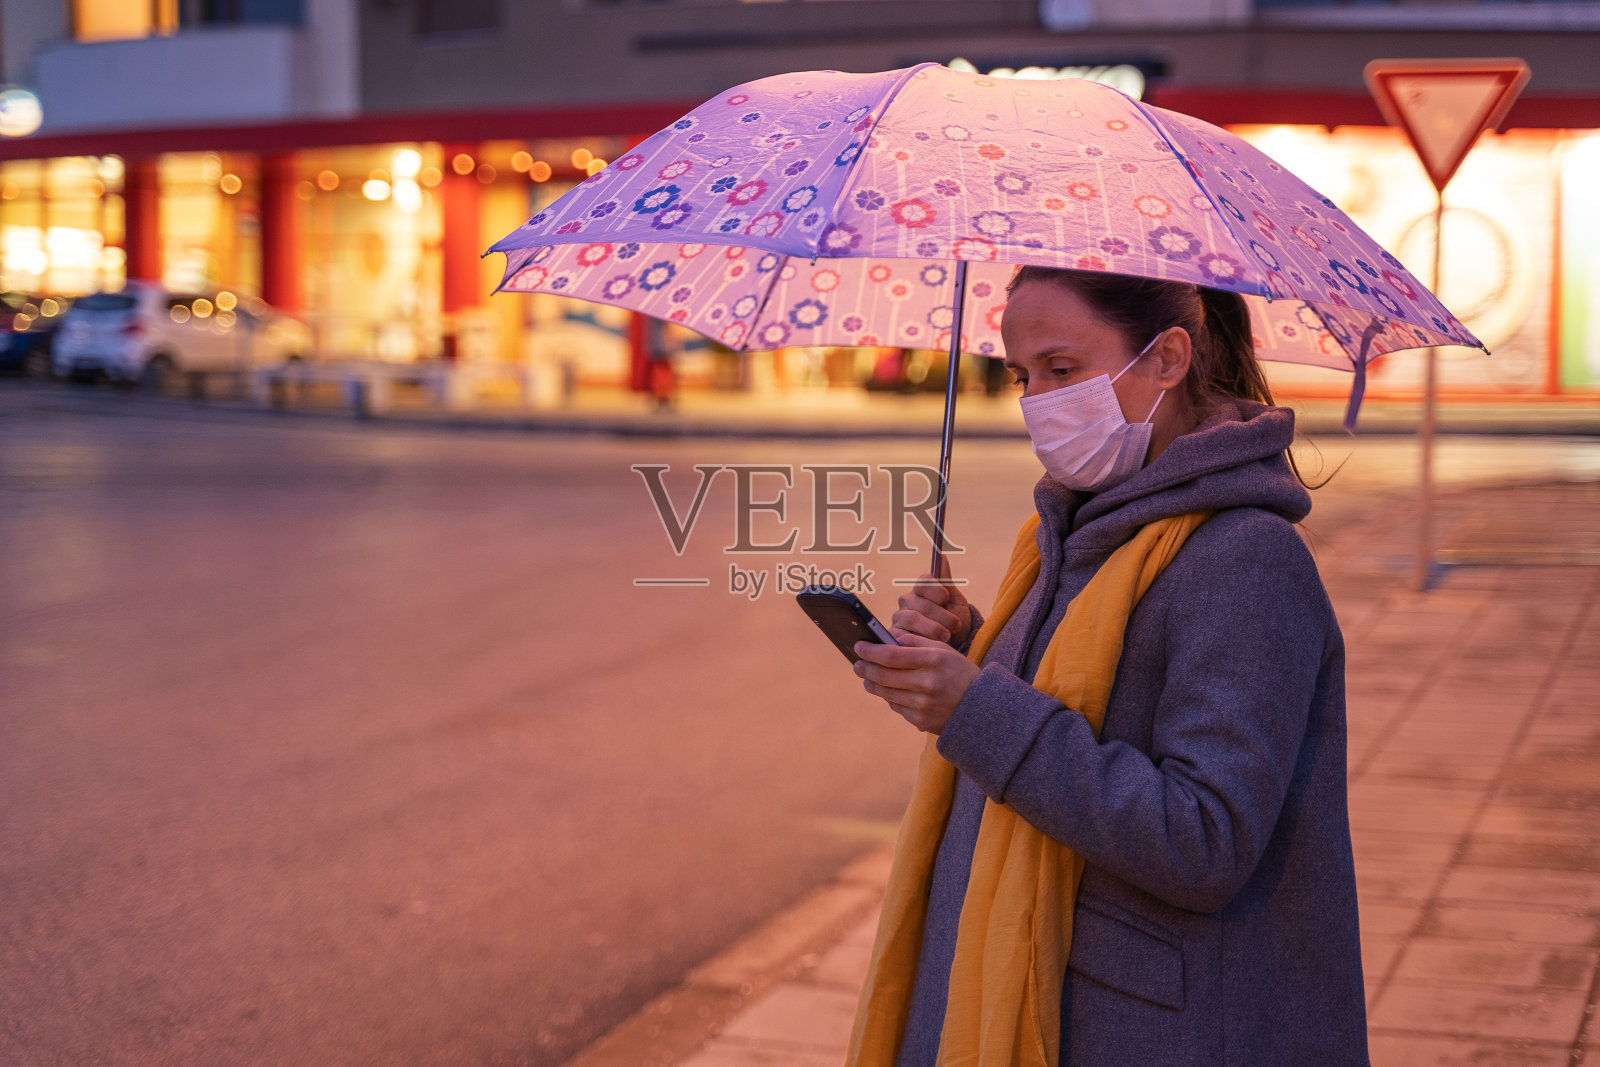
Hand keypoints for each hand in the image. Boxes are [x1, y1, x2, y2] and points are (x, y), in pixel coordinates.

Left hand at [853, 631, 980, 733]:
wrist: (983, 708)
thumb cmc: (959, 673)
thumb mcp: (944, 651)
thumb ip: (916, 642)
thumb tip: (888, 639)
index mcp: (933, 660)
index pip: (891, 655)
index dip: (870, 651)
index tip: (858, 647)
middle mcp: (927, 683)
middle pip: (884, 675)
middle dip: (866, 669)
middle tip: (857, 664)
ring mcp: (923, 705)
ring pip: (887, 694)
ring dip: (873, 685)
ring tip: (867, 678)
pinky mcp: (922, 721)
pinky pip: (897, 708)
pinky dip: (891, 699)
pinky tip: (890, 693)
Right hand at [891, 557, 972, 646]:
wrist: (953, 646)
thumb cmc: (954, 621)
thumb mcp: (956, 601)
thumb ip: (947, 581)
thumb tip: (943, 556)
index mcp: (921, 589)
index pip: (924, 582)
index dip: (937, 590)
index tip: (947, 598)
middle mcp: (907, 601)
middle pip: (922, 603)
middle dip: (943, 616)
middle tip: (956, 625)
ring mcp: (899, 618)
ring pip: (913, 618)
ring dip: (935, 629)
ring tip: (947, 636)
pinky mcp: (895, 636)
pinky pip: (905, 635)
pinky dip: (922, 640)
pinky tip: (931, 644)